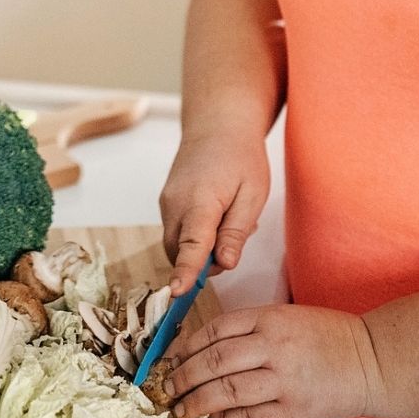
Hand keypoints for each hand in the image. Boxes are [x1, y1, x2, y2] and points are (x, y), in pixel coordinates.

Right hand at [159, 128, 269, 293]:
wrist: (216, 125)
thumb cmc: (240, 157)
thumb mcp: (252, 194)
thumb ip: (236, 232)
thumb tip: (225, 263)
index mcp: (200, 202)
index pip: (191, 245)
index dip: (185, 271)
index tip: (177, 292)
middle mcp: (175, 205)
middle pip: (180, 253)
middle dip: (206, 262)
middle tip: (238, 237)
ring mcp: (166, 204)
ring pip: (178, 245)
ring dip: (202, 248)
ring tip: (230, 220)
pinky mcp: (166, 204)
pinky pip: (178, 233)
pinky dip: (195, 236)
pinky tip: (217, 216)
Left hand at [167, 304, 384, 417]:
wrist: (371, 361)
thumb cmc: (325, 337)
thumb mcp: (285, 316)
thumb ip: (246, 328)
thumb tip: (198, 347)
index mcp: (270, 318)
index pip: (214, 330)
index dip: (185, 346)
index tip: (169, 358)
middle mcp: (275, 347)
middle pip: (214, 361)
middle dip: (182, 376)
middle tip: (166, 386)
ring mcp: (285, 381)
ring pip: (226, 391)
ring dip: (197, 400)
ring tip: (181, 406)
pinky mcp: (295, 411)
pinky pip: (250, 417)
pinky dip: (227, 417)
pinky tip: (214, 414)